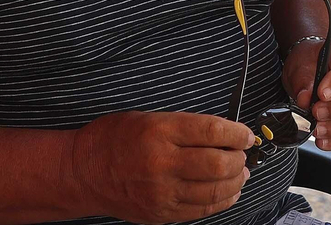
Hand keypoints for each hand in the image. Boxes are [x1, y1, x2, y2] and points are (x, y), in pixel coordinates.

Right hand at [71, 111, 251, 223]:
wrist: (84, 172)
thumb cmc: (115, 139)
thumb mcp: (148, 118)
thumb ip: (184, 127)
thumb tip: (223, 135)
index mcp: (159, 130)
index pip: (211, 130)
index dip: (236, 133)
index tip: (246, 135)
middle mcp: (162, 162)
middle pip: (218, 163)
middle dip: (239, 159)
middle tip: (243, 155)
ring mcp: (162, 191)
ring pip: (214, 189)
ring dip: (236, 181)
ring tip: (240, 173)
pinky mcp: (162, 212)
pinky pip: (202, 209)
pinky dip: (222, 201)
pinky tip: (229, 192)